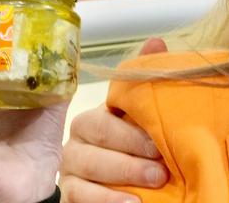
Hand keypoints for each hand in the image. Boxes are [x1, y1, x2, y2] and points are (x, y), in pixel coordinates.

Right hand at [60, 38, 169, 201]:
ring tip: (148, 188)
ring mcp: (70, 169)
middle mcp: (77, 141)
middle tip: (160, 171)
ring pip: (87, 172)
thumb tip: (157, 42)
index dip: (132, 134)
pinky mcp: (69, 194)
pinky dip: (105, 201)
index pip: (105, 121)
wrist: (128, 178)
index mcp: (95, 118)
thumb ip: (148, 80)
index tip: (159, 144)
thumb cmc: (137, 142)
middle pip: (95, 147)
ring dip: (120, 180)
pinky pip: (79, 197)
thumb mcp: (144, 112)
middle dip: (130, 159)